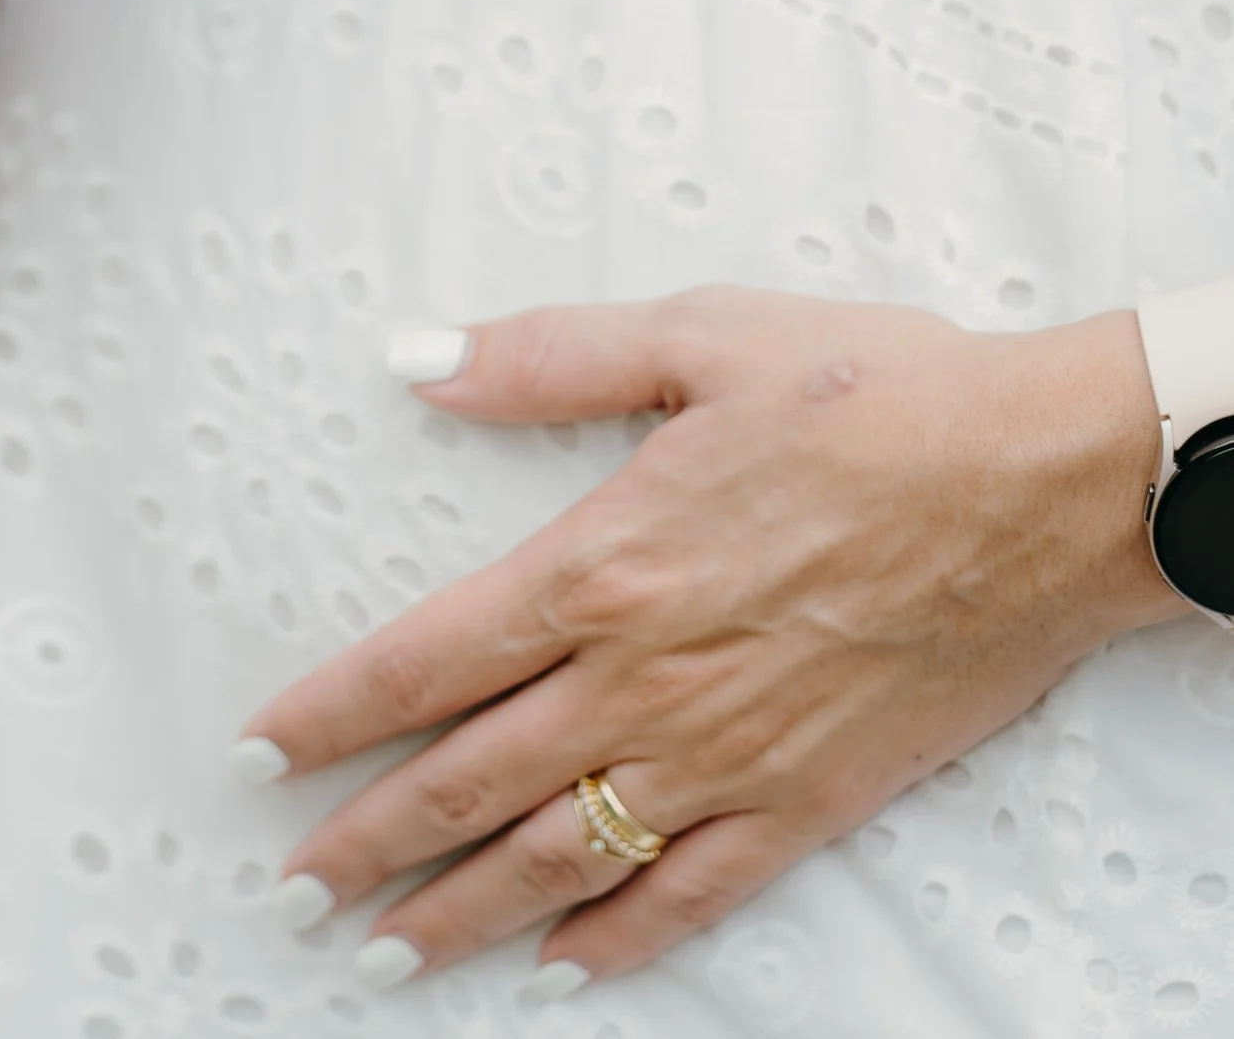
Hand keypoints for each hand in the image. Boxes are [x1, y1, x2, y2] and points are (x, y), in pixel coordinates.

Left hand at [246, 287, 1177, 992]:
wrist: (1045, 484)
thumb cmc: (879, 393)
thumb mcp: (698, 335)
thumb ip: (545, 357)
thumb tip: (417, 358)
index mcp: (604, 563)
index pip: (426, 661)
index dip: (331, 716)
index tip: (258, 753)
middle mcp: (647, 678)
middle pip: (469, 781)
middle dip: (367, 843)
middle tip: (289, 890)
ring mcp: (726, 753)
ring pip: (560, 857)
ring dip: (461, 912)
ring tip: (384, 953)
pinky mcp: (807, 800)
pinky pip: (692, 896)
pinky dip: (620, 942)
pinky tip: (563, 967)